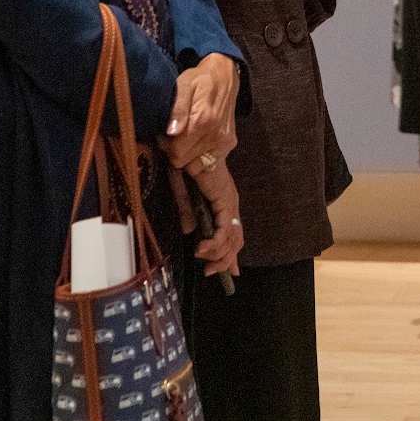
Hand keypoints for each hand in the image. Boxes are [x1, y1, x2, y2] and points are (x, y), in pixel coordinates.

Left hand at [162, 54, 237, 169]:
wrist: (224, 76)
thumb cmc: (200, 79)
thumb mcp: (183, 85)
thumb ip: (177, 108)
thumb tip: (171, 132)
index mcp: (203, 121)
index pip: (177, 153)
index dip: (166, 146)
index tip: (165, 134)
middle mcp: (217, 135)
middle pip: (185, 161)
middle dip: (175, 152)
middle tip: (174, 136)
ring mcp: (224, 141)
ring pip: (196, 165)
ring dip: (187, 156)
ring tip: (186, 138)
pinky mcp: (229, 143)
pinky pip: (209, 163)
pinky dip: (200, 157)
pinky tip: (197, 142)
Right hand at [185, 158, 244, 278]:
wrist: (189, 148)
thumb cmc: (186, 166)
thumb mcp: (184, 195)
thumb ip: (188, 214)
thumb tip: (190, 233)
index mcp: (222, 204)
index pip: (232, 233)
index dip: (230, 253)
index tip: (222, 271)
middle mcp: (230, 204)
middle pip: (236, 240)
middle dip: (226, 261)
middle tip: (212, 273)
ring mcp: (229, 203)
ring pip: (232, 238)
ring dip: (220, 256)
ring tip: (207, 265)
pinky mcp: (224, 201)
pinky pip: (224, 229)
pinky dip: (215, 243)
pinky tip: (202, 250)